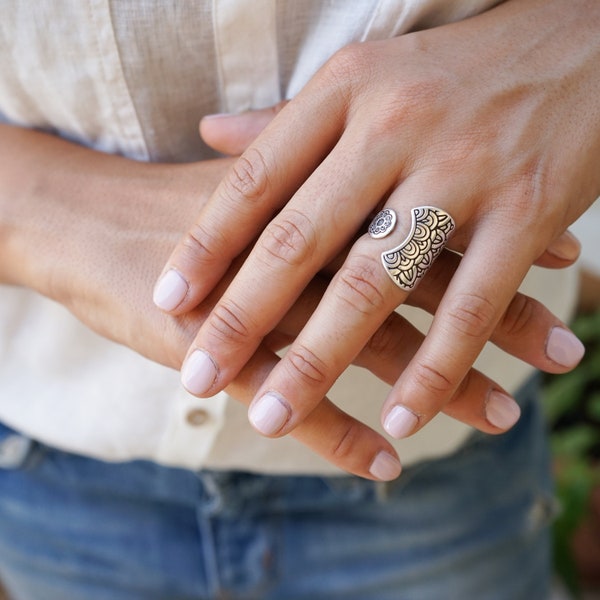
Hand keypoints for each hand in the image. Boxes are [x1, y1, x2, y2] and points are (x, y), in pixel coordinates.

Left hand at [156, 0, 596, 445]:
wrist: (581, 42)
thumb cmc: (453, 72)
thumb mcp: (362, 79)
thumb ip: (287, 120)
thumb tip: (210, 134)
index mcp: (346, 94)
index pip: (257, 179)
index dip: (207, 245)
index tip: (168, 300)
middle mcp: (395, 129)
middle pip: (302, 238)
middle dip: (243, 317)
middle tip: (197, 376)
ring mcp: (464, 171)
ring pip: (377, 281)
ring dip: (322, 360)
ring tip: (274, 417)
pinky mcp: (529, 211)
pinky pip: (474, 305)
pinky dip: (437, 370)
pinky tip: (399, 421)